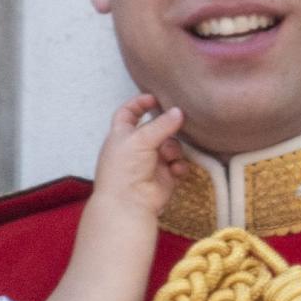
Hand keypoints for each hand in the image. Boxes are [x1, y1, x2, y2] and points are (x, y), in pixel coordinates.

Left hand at [94, 94, 185, 215]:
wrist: (128, 202)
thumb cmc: (124, 167)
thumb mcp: (140, 139)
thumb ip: (161, 124)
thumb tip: (179, 112)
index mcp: (121, 135)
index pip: (127, 113)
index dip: (139, 104)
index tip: (154, 98)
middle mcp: (136, 147)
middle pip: (156, 129)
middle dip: (166, 129)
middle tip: (175, 125)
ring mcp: (151, 162)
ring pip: (170, 146)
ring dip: (172, 149)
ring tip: (168, 157)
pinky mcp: (164, 177)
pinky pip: (178, 165)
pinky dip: (178, 166)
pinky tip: (174, 170)